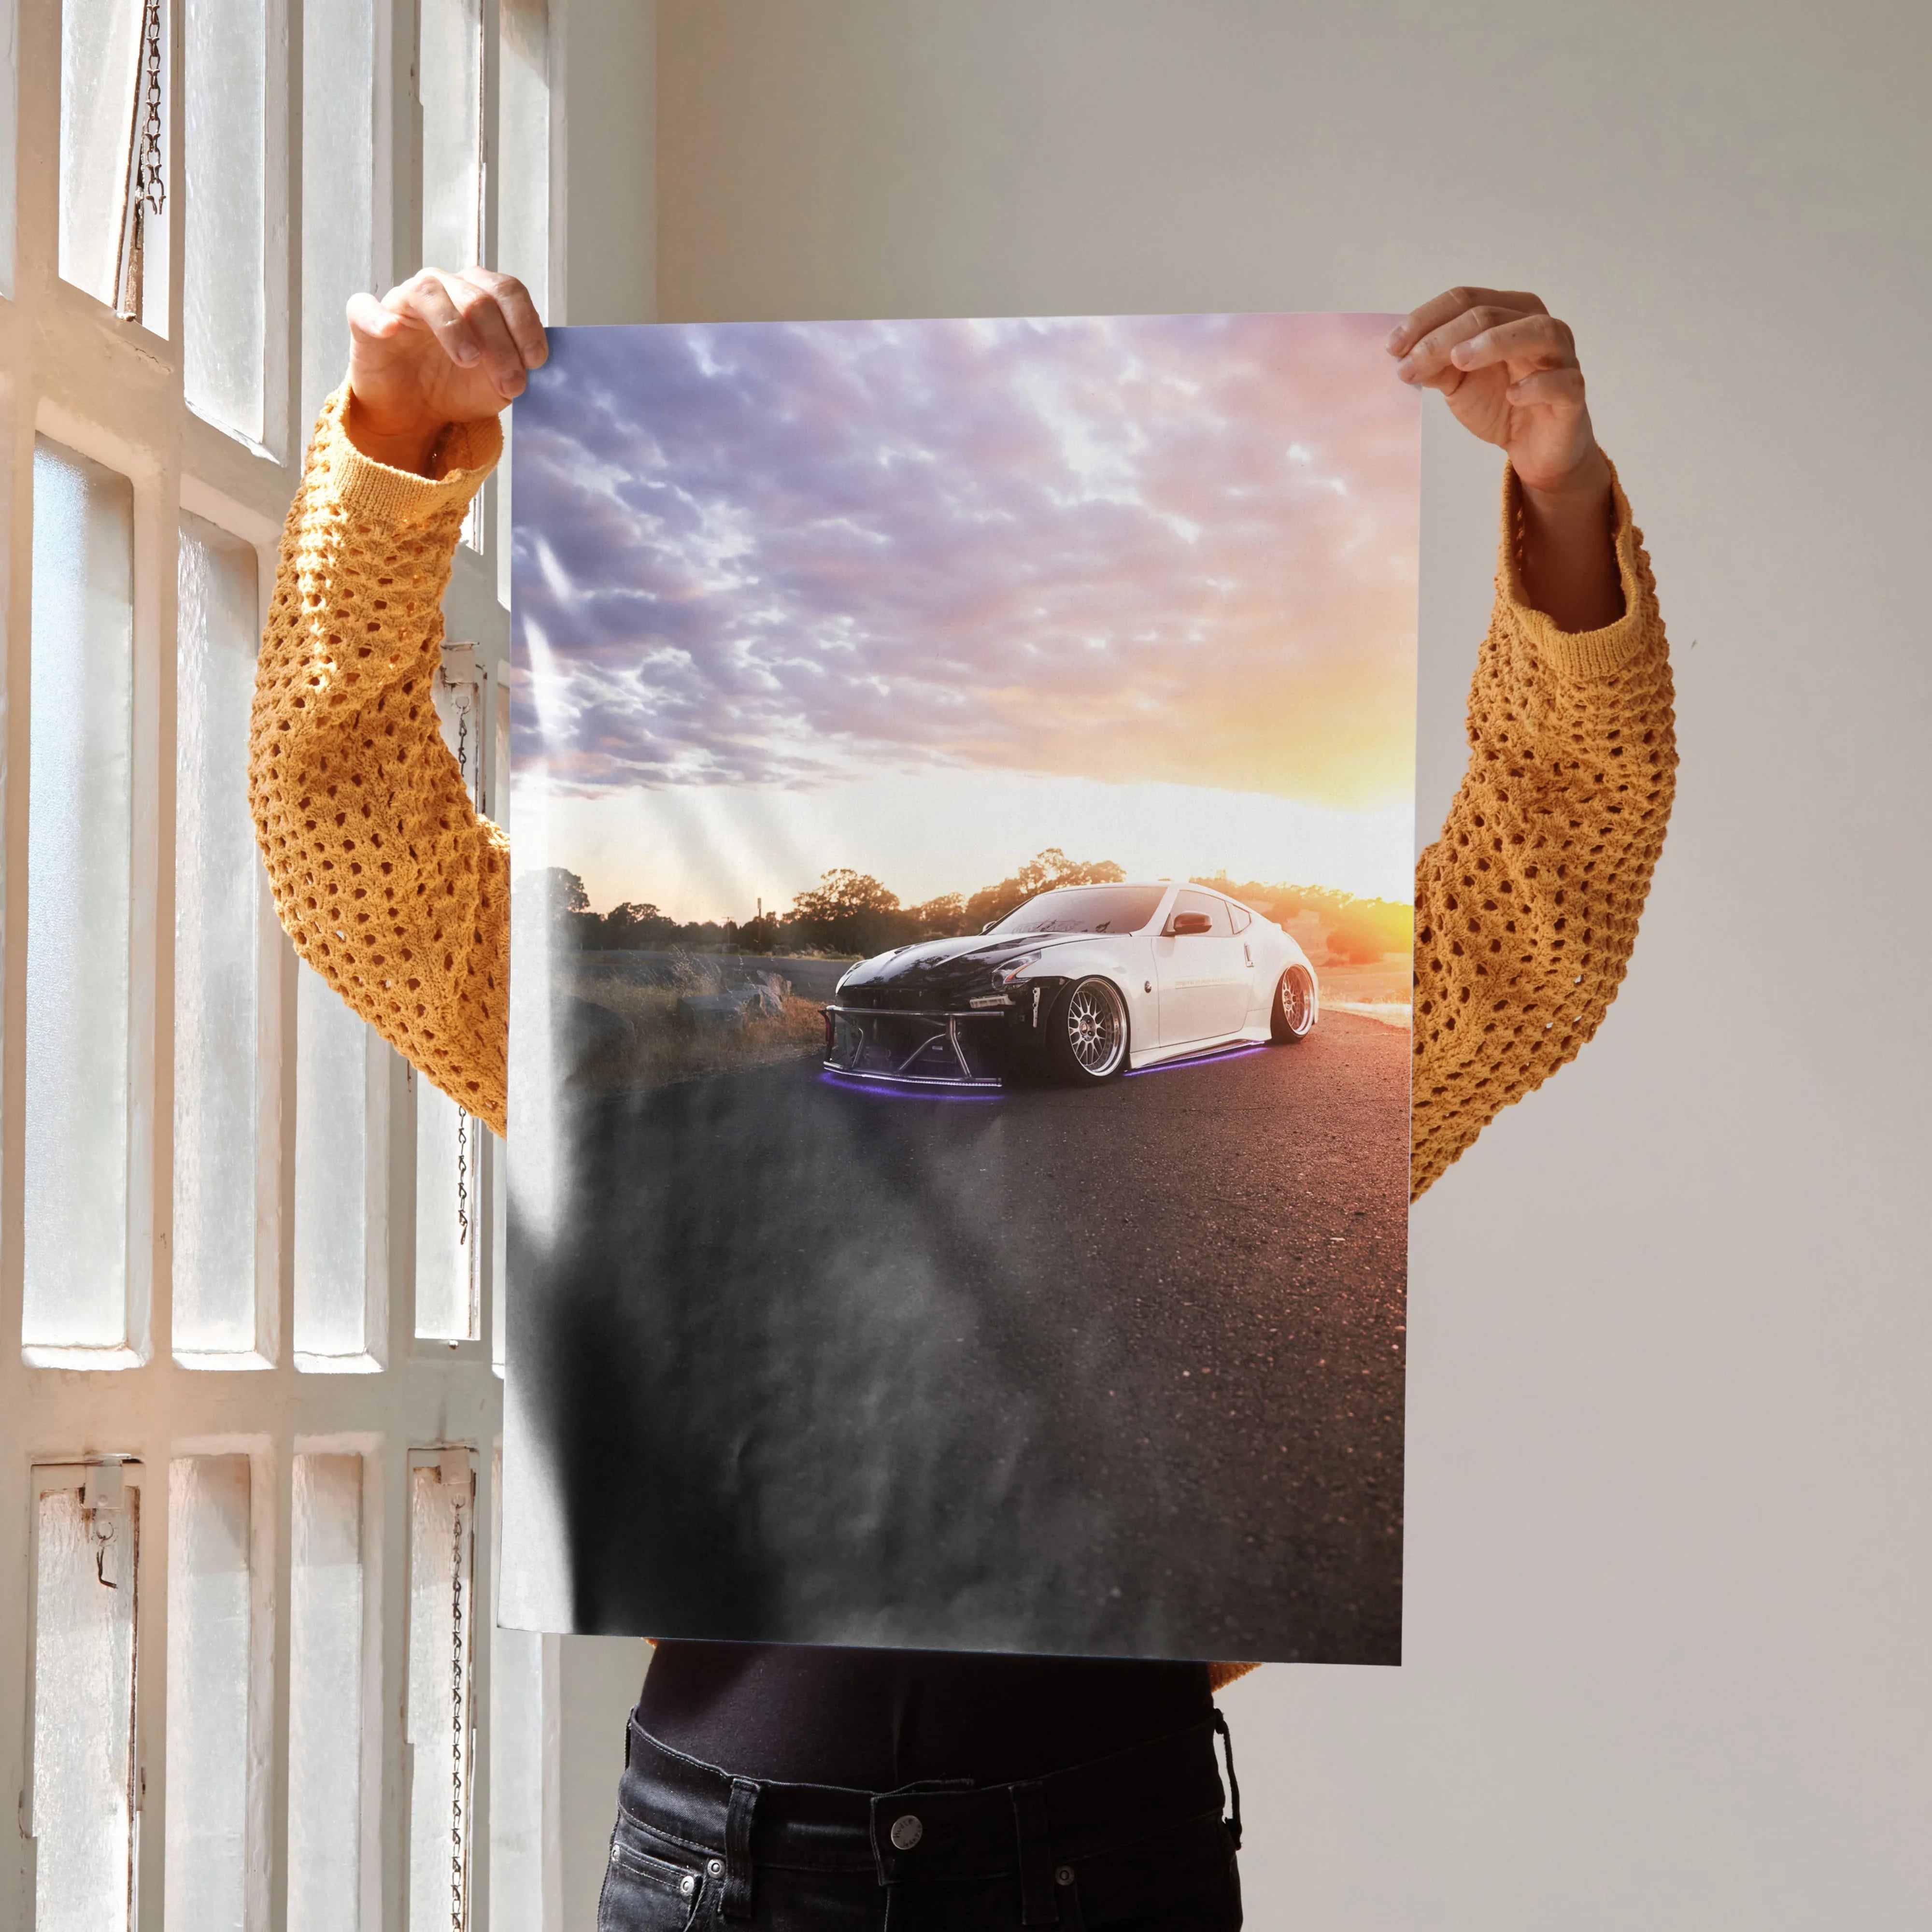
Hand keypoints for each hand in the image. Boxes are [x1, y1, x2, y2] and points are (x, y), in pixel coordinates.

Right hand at [344, 267, 546, 474]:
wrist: (415, 412)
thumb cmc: (457, 387)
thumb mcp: (498, 383)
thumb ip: (517, 367)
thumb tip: (532, 362)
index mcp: (478, 295)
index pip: (507, 291)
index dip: (525, 323)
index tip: (535, 361)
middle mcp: (443, 288)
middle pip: (477, 297)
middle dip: (500, 342)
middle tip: (511, 382)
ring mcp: (404, 301)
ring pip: (429, 293)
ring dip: (454, 327)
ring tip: (469, 360)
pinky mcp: (366, 321)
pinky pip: (365, 307)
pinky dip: (378, 317)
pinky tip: (391, 331)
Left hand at [1389, 287, 1621, 629]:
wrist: (1534, 448)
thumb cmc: (1500, 403)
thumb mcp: (1458, 382)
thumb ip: (1436, 364)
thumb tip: (1403, 353)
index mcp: (1509, 313)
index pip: (1466, 300)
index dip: (1426, 319)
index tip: (1392, 347)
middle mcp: (1538, 326)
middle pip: (1490, 314)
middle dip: (1444, 337)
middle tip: (1410, 363)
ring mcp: (1561, 357)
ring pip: (1536, 332)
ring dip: (1494, 342)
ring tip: (1459, 360)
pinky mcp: (1572, 393)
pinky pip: (1562, 381)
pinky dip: (1537, 384)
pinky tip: (1513, 394)